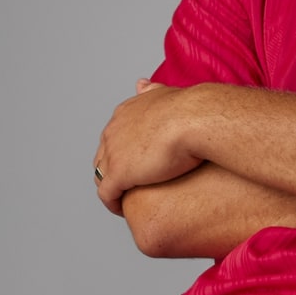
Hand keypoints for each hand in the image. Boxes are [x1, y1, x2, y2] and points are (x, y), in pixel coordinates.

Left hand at [93, 80, 204, 214]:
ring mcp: (113, 153)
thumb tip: (141, 83)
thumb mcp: (165, 92)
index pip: (113, 137)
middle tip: (129, 185)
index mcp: (123, 114)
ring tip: (126, 200)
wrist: (194, 119)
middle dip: (113, 170)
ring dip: (112, 189)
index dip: (122, 152)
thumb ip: (151, 90)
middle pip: (103, 156)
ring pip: (101, 176)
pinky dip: (111, 204)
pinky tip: (122, 210)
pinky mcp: (118, 174)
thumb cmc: (190, 108)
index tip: (136, 164)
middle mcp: (112, 131)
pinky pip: (107, 194)